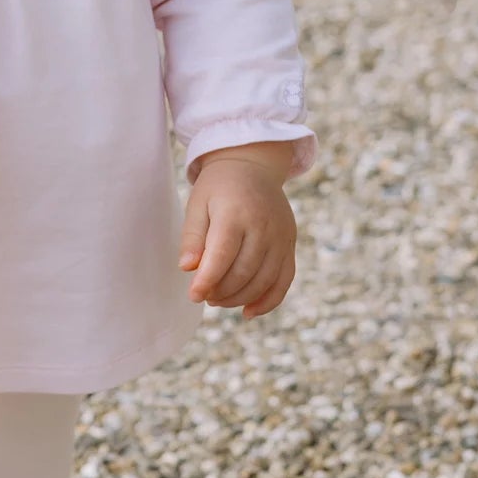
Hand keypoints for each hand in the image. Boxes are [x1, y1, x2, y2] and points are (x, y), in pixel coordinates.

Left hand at [178, 150, 296, 320]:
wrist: (253, 165)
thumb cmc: (218, 187)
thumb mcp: (197, 204)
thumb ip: (192, 237)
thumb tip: (188, 268)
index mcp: (235, 213)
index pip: (222, 255)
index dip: (207, 280)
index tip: (193, 295)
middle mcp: (263, 226)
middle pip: (244, 272)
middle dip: (221, 292)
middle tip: (204, 296)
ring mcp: (281, 236)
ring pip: (264, 280)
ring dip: (240, 298)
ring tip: (219, 300)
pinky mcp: (290, 244)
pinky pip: (284, 280)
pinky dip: (268, 301)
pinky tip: (249, 312)